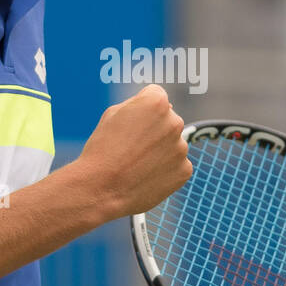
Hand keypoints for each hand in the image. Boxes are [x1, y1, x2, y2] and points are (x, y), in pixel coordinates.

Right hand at [75, 84, 191, 217]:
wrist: (101, 189)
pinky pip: (176, 165)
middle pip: (167, 120)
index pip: (155, 96)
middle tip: (131, 147)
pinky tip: (145, 176)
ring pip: (172, 144)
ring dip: (159, 150)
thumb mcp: (113, 114)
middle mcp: (174, 122)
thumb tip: (162, 106)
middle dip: (153, 130)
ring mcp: (181, 148)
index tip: (129, 124)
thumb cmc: (103, 150)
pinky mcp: (184, 170)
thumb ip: (139, 104)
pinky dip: (164, 170)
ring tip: (136, 164)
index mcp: (157, 103)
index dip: (140, 110)